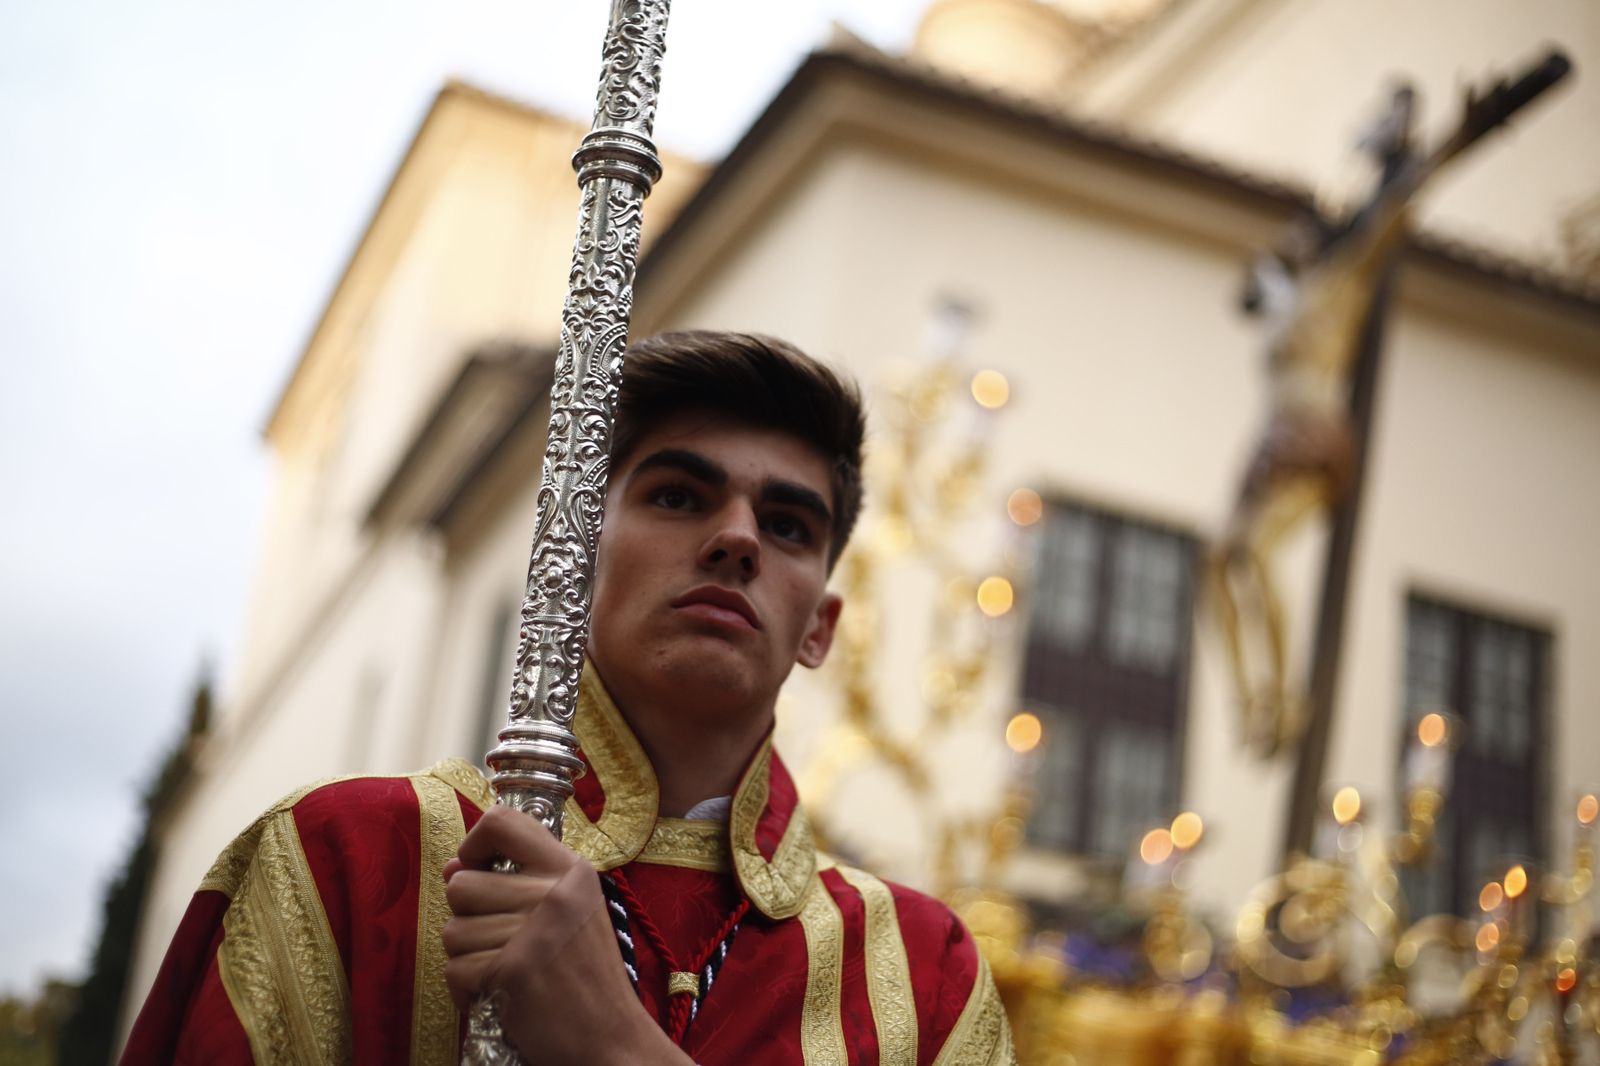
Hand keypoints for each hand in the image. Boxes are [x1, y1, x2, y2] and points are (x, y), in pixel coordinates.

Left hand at [442, 805, 690, 1064]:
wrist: (612, 1040)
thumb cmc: (584, 978)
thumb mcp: (568, 913)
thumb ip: (517, 883)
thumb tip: (452, 868)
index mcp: (570, 870)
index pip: (502, 821)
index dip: (474, 845)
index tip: (482, 871)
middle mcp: (555, 892)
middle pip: (461, 884)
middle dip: (468, 920)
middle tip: (504, 943)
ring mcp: (536, 930)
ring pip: (451, 930)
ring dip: (468, 958)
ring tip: (506, 971)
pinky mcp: (515, 970)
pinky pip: (455, 970)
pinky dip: (467, 991)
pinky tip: (498, 996)